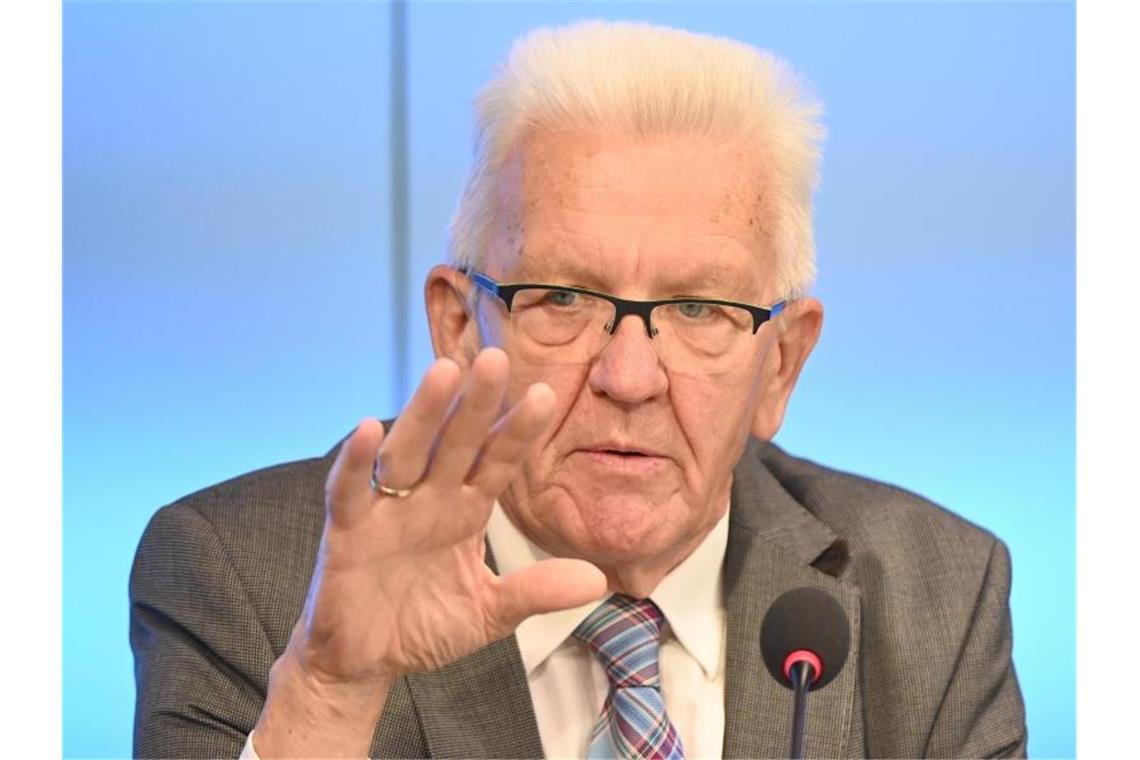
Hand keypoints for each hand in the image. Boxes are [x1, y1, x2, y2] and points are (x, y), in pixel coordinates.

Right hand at [254, 348, 605, 755]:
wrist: (363, 663)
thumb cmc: (424, 626)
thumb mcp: (488, 612)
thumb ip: (534, 591)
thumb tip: (597, 580)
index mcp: (464, 511)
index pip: (496, 463)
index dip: (518, 432)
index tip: (547, 396)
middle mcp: (428, 498)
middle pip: (456, 442)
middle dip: (476, 404)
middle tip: (498, 359)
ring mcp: (387, 510)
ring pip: (407, 451)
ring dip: (424, 414)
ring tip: (444, 373)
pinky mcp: (346, 530)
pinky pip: (349, 490)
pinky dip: (355, 461)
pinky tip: (367, 428)